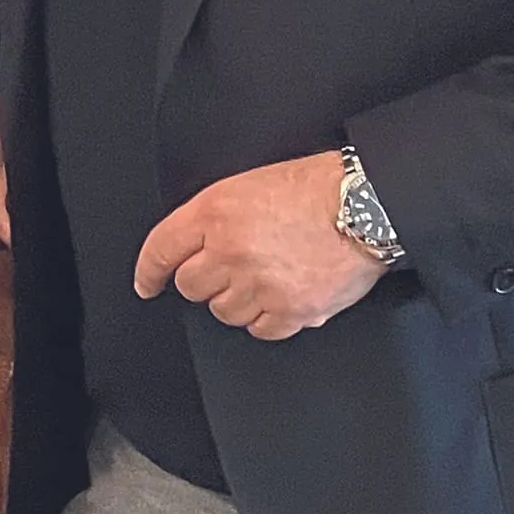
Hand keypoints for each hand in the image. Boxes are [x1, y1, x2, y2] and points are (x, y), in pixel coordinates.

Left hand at [133, 150, 385, 340]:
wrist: (366, 204)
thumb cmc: (314, 187)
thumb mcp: (247, 184)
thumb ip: (214, 216)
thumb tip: (194, 246)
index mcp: (215, 213)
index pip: (162, 249)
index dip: (149, 271)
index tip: (146, 284)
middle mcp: (231, 251)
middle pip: (190, 286)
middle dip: (203, 279)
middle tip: (230, 268)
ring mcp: (261, 285)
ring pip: (223, 312)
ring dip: (236, 299)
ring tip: (263, 277)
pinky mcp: (292, 311)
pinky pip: (260, 329)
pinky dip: (266, 318)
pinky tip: (279, 297)